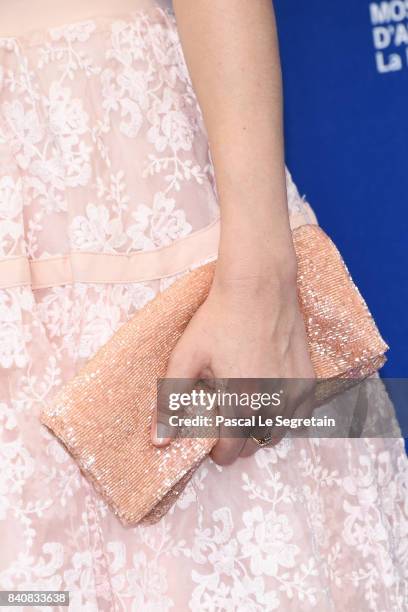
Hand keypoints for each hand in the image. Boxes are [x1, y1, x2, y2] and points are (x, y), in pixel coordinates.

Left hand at [151, 263, 314, 464]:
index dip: (218, 452)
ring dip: (262, 431)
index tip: (211, 443)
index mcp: (242, 404)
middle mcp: (273, 404)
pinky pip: (301, 415)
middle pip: (255, 444)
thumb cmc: (219, 319)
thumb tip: (159, 441)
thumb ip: (171, 401)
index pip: (232, 451)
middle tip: (226, 421)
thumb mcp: (187, 356)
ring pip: (279, 432)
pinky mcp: (308, 378)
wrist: (258, 286)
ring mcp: (294, 392)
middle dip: (239, 440)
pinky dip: (286, 416)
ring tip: (247, 411)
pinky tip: (272, 401)